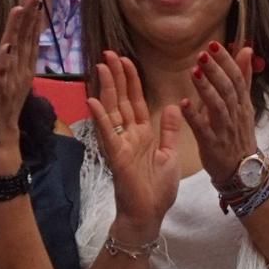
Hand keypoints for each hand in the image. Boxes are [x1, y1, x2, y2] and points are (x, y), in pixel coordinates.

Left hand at [0, 0, 43, 164]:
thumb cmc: (0, 111)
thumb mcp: (9, 82)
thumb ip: (14, 64)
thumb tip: (15, 47)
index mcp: (22, 70)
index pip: (29, 41)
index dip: (32, 20)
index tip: (35, 0)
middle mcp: (20, 73)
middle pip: (25, 41)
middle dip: (29, 18)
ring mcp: (10, 83)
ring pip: (15, 51)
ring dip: (18, 31)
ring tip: (21, 11)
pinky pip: (1, 74)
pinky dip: (5, 60)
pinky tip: (6, 47)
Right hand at [87, 52, 182, 236]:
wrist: (149, 214)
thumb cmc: (157, 189)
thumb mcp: (170, 155)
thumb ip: (170, 131)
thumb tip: (175, 105)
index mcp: (143, 134)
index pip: (136, 101)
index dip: (131, 81)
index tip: (126, 60)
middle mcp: (128, 135)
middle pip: (122, 100)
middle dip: (116, 77)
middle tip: (109, 54)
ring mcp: (120, 144)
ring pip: (113, 111)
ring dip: (107, 89)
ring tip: (101, 67)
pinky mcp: (116, 156)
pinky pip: (107, 134)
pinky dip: (101, 118)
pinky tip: (93, 100)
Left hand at [182, 42, 260, 186]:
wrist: (242, 171)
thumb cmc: (239, 135)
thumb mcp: (244, 105)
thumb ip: (244, 77)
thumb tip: (246, 49)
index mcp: (242, 103)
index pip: (237, 78)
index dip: (226, 61)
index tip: (214, 44)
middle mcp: (235, 114)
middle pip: (228, 89)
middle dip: (215, 70)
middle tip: (203, 54)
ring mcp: (225, 130)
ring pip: (218, 106)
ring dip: (206, 89)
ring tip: (194, 72)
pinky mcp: (213, 145)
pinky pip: (203, 129)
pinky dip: (194, 116)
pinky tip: (183, 104)